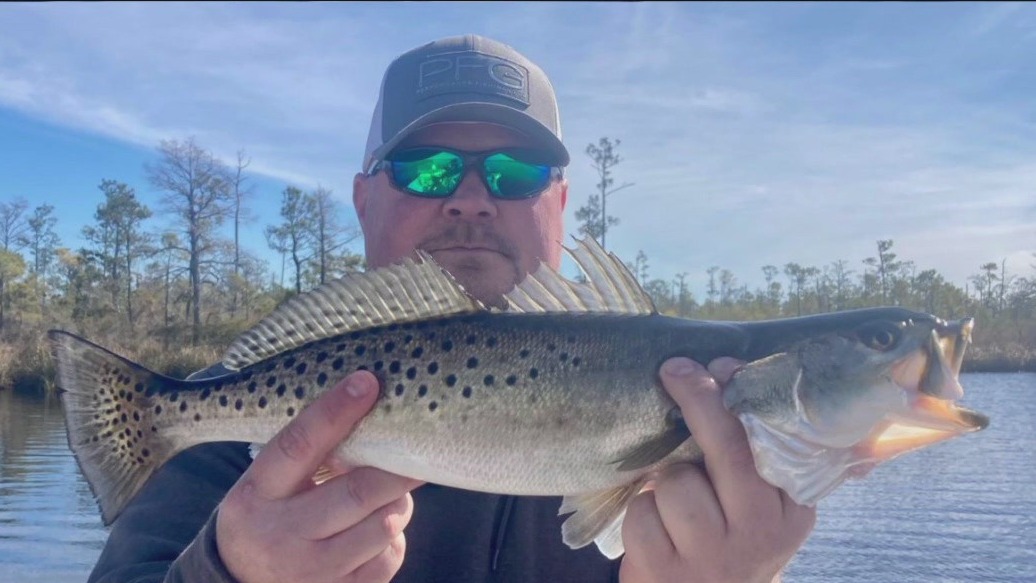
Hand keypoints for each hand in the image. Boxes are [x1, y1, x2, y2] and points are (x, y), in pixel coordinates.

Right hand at [215, 371, 423, 582]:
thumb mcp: (268, 484)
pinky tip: (376, 527)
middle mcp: (281, 535)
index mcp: (258, 494)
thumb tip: (368, 411)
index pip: (299, 445)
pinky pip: (389, 556)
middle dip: (396, 467)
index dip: (334, 412)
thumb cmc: (269, 516)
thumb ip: (307, 454)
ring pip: (383, 524)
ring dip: (398, 501)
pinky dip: (394, 535)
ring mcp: (311, 572)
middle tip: (420, 446)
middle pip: (357, 491)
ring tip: (390, 491)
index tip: (367, 382)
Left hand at [620, 357, 815, 582]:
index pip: (774, 443)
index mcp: (792, 512)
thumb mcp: (757, 510)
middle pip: (730, 450)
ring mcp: (714, 555)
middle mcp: (760, 533)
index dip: (743, 395)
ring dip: (663, 483)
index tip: (721, 364)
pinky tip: (656, 531)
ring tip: (672, 505)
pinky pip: (642, 512)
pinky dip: (640, 513)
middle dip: (700, 399)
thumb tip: (728, 368)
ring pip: (677, 481)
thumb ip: (753, 456)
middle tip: (676, 370)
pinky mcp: (667, 571)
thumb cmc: (727, 543)